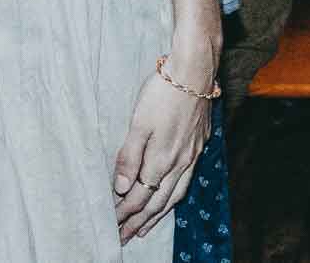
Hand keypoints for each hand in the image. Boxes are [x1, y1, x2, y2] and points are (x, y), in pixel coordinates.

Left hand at [113, 62, 212, 243]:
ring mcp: (191, 156)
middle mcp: (178, 164)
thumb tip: (120, 188)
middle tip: (123, 238)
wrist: (195, 71)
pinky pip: (185, 183)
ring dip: (156, 216)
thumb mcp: (138, 123)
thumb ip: (129, 157)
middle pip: (155, 203)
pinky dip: (174, 198)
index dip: (123, 213)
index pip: (138, 197)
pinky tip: (170, 199)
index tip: (111, 225)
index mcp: (160, 160)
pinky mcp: (199, 146)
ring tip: (144, 229)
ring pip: (173, 196)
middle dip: (137, 222)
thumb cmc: (163, 93)